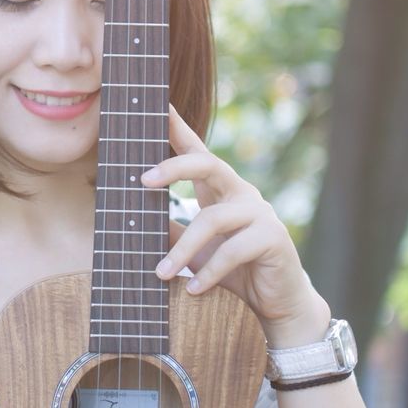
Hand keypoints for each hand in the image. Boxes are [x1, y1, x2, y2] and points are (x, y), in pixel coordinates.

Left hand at [141, 106, 329, 344]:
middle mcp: (241, 193)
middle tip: (142, 180)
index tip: (157, 106)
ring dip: (182, 250)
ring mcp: (260, 213)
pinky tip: (193, 288)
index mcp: (221, 190)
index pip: (198, 152)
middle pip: (210, 164)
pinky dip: (209, 272)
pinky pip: (233, 251)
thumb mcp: (195, 249)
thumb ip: (171, 230)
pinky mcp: (272, 239)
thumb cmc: (234, 270)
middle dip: (174, 168)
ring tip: (160, 273)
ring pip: (213, 219)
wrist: (278, 301)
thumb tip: (130, 218)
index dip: (179, 128)